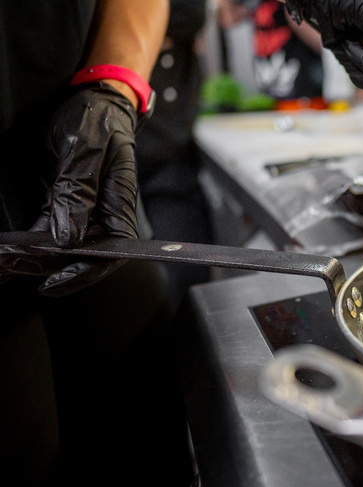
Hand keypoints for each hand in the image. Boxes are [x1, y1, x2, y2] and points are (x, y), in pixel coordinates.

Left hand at [2, 82, 139, 295]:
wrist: (91, 98)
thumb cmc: (96, 119)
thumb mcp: (84, 149)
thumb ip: (76, 192)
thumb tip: (68, 237)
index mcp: (119, 201)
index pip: (111, 251)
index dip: (85, 272)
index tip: (52, 281)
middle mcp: (105, 211)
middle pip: (84, 253)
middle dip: (49, 267)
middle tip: (13, 267)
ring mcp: (88, 209)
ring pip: (63, 245)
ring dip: (35, 257)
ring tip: (7, 262)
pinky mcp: (68, 202)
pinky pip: (50, 229)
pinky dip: (31, 241)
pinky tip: (12, 249)